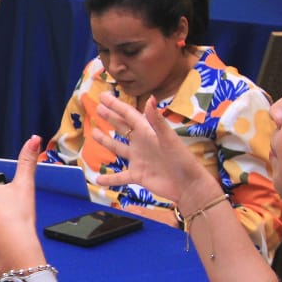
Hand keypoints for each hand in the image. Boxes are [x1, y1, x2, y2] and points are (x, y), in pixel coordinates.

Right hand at [89, 95, 217, 211]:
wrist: (188, 186)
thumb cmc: (182, 160)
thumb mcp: (168, 138)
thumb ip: (157, 120)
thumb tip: (150, 98)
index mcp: (148, 132)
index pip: (128, 115)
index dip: (115, 105)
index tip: (103, 96)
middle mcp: (141, 144)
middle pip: (122, 127)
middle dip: (111, 117)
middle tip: (98, 108)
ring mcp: (139, 160)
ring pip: (118, 148)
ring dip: (106, 141)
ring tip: (94, 133)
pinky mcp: (138, 176)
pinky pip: (120, 177)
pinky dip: (109, 179)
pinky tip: (98, 179)